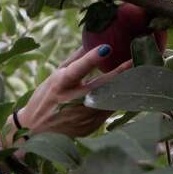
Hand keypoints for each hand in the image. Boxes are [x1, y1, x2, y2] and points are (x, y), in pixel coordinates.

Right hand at [13, 45, 132, 139]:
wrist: (35, 132)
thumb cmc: (45, 99)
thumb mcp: (54, 77)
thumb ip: (74, 60)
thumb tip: (91, 41)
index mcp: (60, 84)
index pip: (77, 69)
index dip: (92, 59)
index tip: (107, 48)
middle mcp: (72, 100)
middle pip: (102, 85)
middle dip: (121, 72)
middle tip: (136, 60)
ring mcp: (84, 115)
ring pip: (111, 98)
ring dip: (124, 86)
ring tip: (137, 73)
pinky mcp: (91, 126)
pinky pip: (110, 110)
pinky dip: (117, 100)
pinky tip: (124, 92)